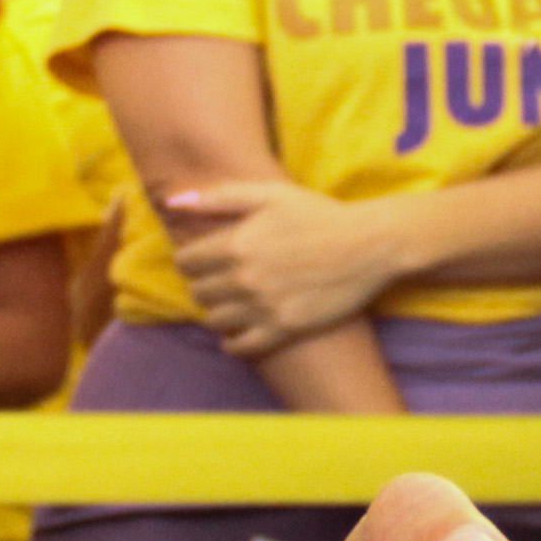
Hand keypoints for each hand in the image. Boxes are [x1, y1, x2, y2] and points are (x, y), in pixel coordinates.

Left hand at [161, 175, 412, 354]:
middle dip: (203, 285)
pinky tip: (236, 334)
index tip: (204, 259)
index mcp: (236, 244)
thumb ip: (218, 197)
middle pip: (198, 292)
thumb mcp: (269, 194)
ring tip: (230, 304)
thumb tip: (172, 202)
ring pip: (214, 320)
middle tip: (219, 280)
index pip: (186, 262)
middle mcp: (244, 279)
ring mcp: (263, 307)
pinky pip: (241, 346)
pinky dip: (232, 343)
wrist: (368, 246)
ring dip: (216, 313)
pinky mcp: (284, 329)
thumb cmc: (318, 214)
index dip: (191, 260)